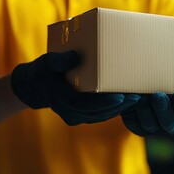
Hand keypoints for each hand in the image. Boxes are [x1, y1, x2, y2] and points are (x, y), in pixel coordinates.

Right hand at [11, 51, 139, 124]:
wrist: (35, 87)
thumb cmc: (42, 72)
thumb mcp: (46, 63)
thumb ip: (58, 60)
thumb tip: (75, 56)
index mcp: (61, 100)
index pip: (85, 104)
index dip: (104, 102)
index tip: (121, 96)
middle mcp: (69, 113)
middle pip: (98, 113)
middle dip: (119, 106)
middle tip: (138, 96)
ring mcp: (76, 117)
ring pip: (102, 116)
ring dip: (120, 109)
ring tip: (138, 98)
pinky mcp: (82, 116)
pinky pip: (100, 115)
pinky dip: (115, 109)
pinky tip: (128, 101)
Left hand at [121, 73, 173, 135]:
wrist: (150, 85)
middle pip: (170, 123)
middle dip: (163, 110)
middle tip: (157, 95)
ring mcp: (157, 128)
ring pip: (151, 126)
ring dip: (146, 113)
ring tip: (141, 98)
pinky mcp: (140, 128)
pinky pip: (135, 126)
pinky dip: (131, 115)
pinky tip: (129, 103)